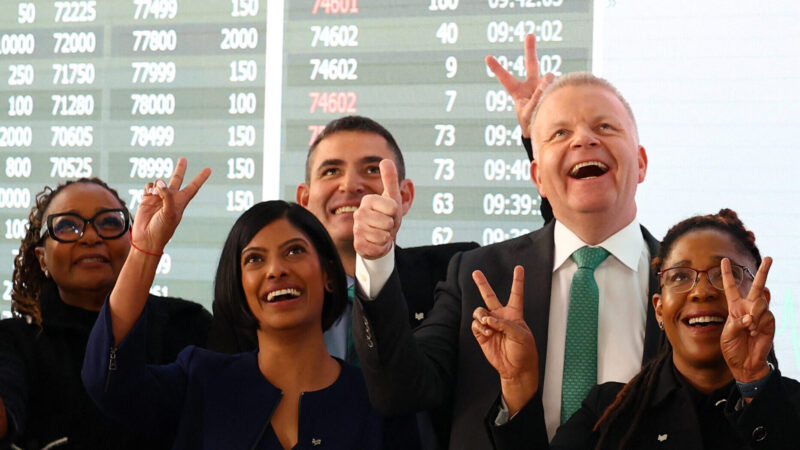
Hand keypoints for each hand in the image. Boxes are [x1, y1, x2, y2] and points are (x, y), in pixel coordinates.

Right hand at [131, 157, 210, 254]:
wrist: (147, 238)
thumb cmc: (162, 229)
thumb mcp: (170, 213)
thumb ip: (167, 196)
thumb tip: (160, 182)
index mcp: (181, 202)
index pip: (193, 187)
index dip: (200, 178)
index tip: (209, 169)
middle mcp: (171, 198)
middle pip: (177, 179)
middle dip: (180, 169)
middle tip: (183, 159)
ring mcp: (159, 197)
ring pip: (160, 182)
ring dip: (159, 184)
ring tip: (157, 193)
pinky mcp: (147, 198)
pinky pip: (149, 186)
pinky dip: (150, 187)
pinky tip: (150, 193)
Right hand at [353, 159, 402, 259]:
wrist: (380, 238)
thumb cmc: (387, 216)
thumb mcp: (392, 197)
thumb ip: (390, 179)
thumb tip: (386, 159)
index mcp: (368, 200)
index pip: (392, 207)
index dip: (395, 212)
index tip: (390, 212)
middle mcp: (360, 213)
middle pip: (387, 222)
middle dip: (391, 225)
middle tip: (386, 224)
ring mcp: (357, 229)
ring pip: (382, 235)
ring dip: (386, 236)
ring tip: (382, 232)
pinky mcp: (358, 245)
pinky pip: (377, 247)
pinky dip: (381, 246)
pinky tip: (376, 242)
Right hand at [472, 266, 537, 413]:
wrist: (515, 369)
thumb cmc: (524, 352)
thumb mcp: (521, 336)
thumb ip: (505, 324)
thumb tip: (488, 319)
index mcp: (515, 314)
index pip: (516, 294)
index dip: (517, 280)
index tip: (519, 268)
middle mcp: (501, 317)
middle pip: (490, 296)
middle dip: (482, 284)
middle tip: (475, 273)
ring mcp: (490, 325)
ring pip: (479, 311)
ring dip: (482, 316)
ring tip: (487, 324)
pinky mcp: (482, 334)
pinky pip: (475, 324)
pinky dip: (479, 327)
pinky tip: (486, 332)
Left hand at [486, 34, 555, 137]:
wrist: (543, 132)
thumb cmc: (530, 124)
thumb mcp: (529, 112)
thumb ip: (537, 96)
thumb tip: (548, 77)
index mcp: (518, 92)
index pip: (506, 78)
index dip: (497, 68)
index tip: (487, 57)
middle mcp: (531, 86)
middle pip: (532, 65)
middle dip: (530, 50)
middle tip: (530, 35)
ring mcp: (544, 87)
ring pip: (549, 78)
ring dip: (548, 87)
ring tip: (546, 99)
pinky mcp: (556, 90)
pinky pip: (558, 87)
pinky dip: (558, 92)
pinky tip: (556, 99)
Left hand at [720, 257, 773, 382]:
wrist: (745, 363)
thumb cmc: (732, 348)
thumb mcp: (727, 334)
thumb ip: (736, 323)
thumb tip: (749, 317)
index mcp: (734, 308)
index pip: (731, 288)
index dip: (727, 274)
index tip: (724, 260)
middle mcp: (748, 308)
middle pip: (756, 286)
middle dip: (763, 272)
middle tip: (770, 258)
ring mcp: (760, 314)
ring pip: (759, 303)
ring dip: (752, 315)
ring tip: (749, 328)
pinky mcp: (769, 322)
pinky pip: (764, 315)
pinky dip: (757, 322)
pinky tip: (754, 332)